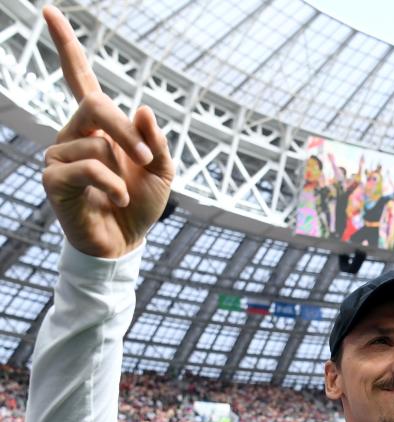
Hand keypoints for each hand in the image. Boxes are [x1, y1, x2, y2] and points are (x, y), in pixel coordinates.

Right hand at [40, 5, 172, 258]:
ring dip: (121, 169)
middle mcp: (73, 134)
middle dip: (126, 129)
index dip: (65, 46)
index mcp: (98, 126)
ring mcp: (59, 155)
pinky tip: (115, 200)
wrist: (125, 243)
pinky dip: (111, 185)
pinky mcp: (53, 180)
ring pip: (96, 142)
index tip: (50, 11)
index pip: (79, 78)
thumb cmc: (140, 205)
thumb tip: (140, 108)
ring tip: (123, 192)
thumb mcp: (161, 171)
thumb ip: (154, 140)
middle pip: (95, 104)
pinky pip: (88, 168)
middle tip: (145, 156)